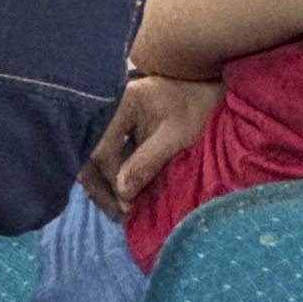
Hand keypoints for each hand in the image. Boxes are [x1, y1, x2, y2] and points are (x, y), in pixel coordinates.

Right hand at [81, 73, 222, 219]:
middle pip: (90, 152)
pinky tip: (122, 192)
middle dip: (100, 185)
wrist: (212, 88)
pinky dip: (112, 174)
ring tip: (119, 208)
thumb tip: (122, 193)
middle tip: (117, 213)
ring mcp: (113, 116)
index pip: (101, 148)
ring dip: (104, 182)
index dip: (111, 180)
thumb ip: (147, 161)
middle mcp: (109, 107)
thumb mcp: (176, 136)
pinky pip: (107, 152)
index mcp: (119, 102)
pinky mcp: (121, 126)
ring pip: (94, 154)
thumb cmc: (199, 108)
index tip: (126, 205)